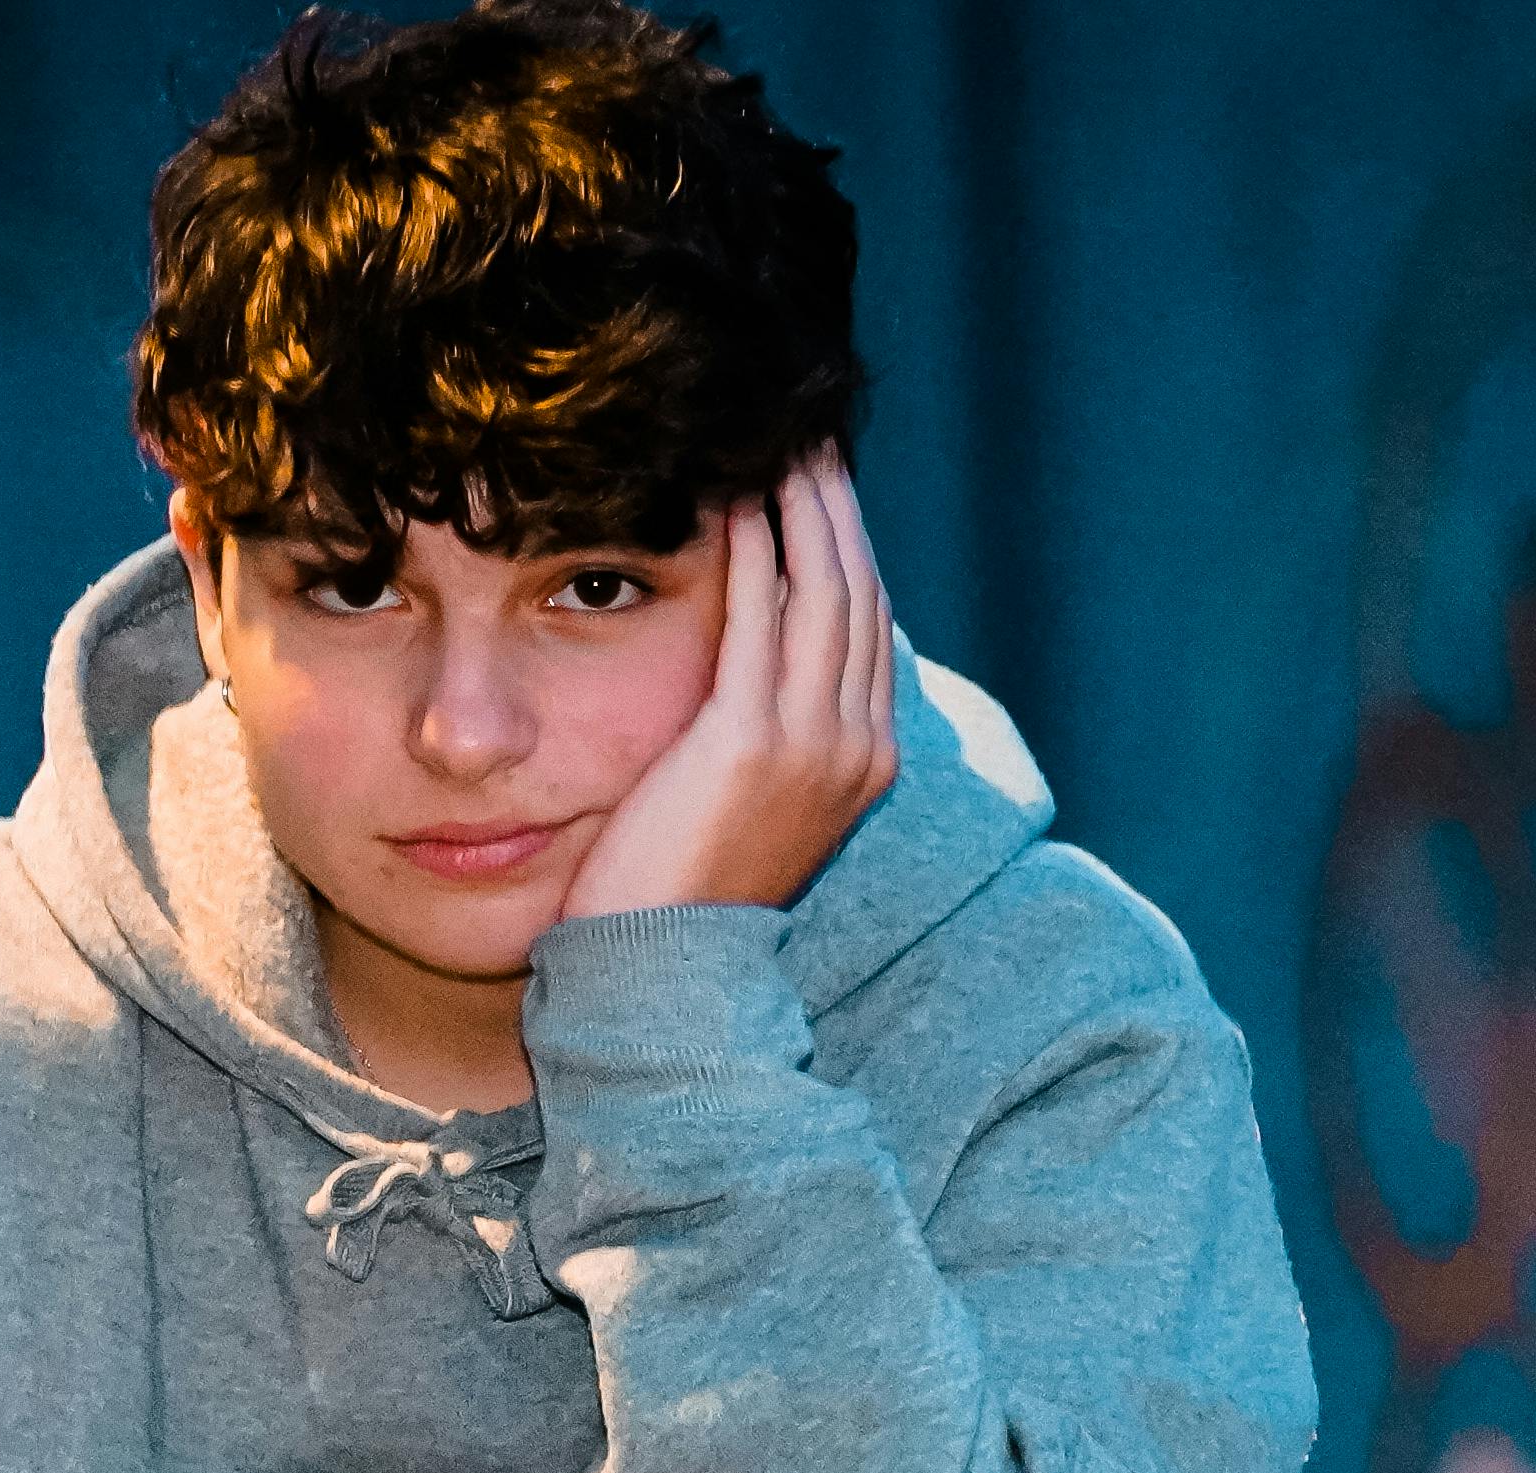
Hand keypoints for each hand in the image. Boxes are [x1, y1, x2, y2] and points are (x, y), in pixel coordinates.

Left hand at [557, 446, 899, 924]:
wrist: (666, 975)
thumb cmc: (686, 891)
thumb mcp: (751, 801)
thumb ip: (768, 730)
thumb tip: (754, 662)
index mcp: (867, 761)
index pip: (869, 624)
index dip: (851, 544)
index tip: (824, 482)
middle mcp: (858, 746)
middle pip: (859, 591)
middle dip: (837, 505)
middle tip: (809, 435)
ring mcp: (815, 744)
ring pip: (824, 590)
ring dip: (803, 506)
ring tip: (778, 442)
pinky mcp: (754, 741)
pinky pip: (761, 616)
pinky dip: (753, 549)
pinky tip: (735, 498)